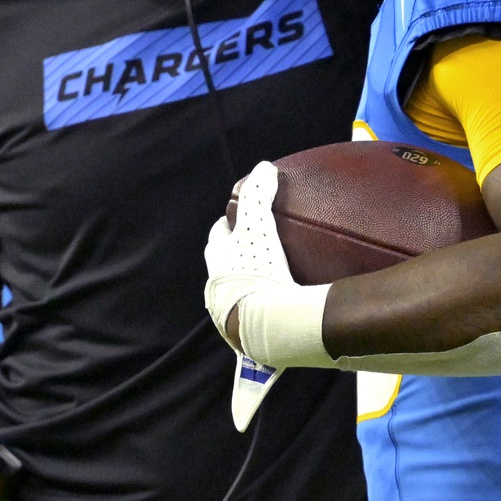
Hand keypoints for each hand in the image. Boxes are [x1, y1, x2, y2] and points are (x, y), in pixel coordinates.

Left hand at [203, 162, 296, 350]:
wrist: (262, 327)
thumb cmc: (255, 273)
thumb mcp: (257, 228)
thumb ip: (258, 197)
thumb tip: (264, 167)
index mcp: (217, 259)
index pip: (218, 235)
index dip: (229, 224)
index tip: (242, 217)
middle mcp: (217, 286)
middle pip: (225, 264)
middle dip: (237, 255)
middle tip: (260, 247)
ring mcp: (229, 312)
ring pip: (237, 291)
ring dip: (250, 284)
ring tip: (274, 279)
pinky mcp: (246, 333)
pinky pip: (255, 314)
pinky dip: (265, 308)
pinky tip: (283, 308)